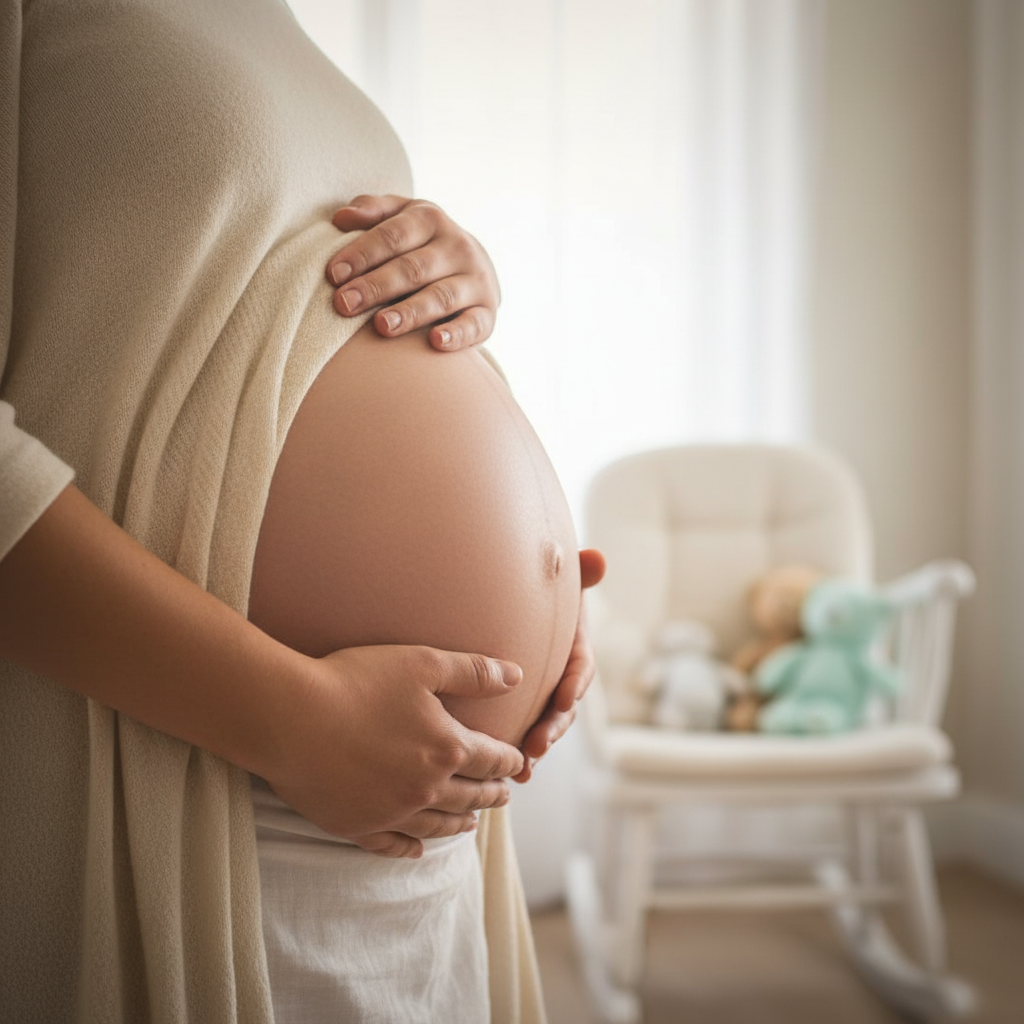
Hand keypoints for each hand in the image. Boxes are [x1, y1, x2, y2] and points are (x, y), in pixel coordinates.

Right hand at [265, 644, 525, 858]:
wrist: (290, 717)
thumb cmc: (356, 681)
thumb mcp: (423, 663)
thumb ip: (474, 671)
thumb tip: (518, 676)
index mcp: (448, 748)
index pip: (492, 759)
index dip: (509, 761)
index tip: (519, 763)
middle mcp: (427, 788)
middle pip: (470, 795)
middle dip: (491, 795)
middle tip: (504, 795)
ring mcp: (391, 811)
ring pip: (437, 824)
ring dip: (459, 822)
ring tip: (471, 823)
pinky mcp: (356, 825)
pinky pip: (391, 844)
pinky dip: (409, 847)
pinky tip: (416, 848)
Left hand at [326, 195, 500, 351]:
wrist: (473, 266)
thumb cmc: (420, 243)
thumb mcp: (400, 217)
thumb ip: (372, 212)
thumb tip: (342, 218)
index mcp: (431, 220)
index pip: (393, 236)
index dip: (362, 254)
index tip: (334, 275)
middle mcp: (457, 247)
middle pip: (413, 268)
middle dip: (376, 286)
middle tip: (344, 304)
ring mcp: (475, 280)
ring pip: (441, 296)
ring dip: (410, 312)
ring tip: (382, 326)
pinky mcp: (487, 313)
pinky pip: (474, 325)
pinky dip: (456, 334)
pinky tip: (434, 342)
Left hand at [513, 549, 605, 782]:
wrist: (509, 609)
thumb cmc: (541, 592)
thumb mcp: (560, 581)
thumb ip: (578, 571)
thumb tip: (596, 558)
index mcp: (573, 648)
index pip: (581, 667)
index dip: (575, 682)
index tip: (565, 695)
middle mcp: (562, 677)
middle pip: (564, 706)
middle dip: (554, 726)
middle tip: (537, 743)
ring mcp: (543, 696)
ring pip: (545, 725)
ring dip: (537, 746)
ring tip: (523, 764)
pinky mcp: (522, 708)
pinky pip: (525, 733)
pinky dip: (520, 752)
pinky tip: (510, 773)